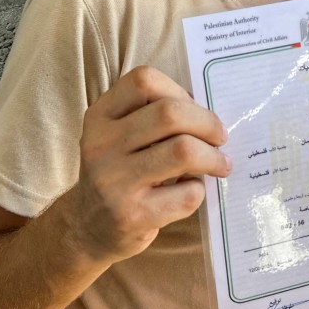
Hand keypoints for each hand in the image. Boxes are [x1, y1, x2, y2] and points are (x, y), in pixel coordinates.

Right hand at [71, 66, 231, 263]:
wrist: (88, 228)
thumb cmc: (120, 173)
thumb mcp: (120, 137)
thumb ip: (153, 117)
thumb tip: (208, 113)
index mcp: (100, 116)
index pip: (144, 80)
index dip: (179, 90)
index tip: (195, 109)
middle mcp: (101, 144)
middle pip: (170, 113)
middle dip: (208, 123)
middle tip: (220, 137)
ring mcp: (114, 181)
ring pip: (183, 151)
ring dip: (213, 157)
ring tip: (220, 164)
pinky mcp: (132, 216)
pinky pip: (186, 194)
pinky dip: (199, 190)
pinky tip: (190, 191)